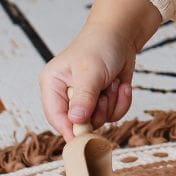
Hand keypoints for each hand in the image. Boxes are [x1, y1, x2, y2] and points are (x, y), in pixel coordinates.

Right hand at [38, 0, 161, 138]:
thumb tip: (76, 122)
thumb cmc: (100, 46)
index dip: (69, 130)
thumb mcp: (90, 72)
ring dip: (111, 103)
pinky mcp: (104, 100)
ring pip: (101, 120)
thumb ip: (83, 98)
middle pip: (80, 123)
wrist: (123, 35)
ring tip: (110, 82)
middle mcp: (67, 94)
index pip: (55, 116)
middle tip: (103, 92)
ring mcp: (87, 99)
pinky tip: (120, 85)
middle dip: (98, 109)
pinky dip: (121, 100)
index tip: (84, 140)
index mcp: (53, 85)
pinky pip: (115, 114)